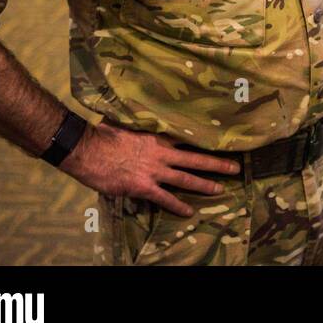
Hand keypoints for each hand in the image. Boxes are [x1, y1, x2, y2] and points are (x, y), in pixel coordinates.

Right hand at [61, 121, 239, 216]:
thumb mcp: (126, 122)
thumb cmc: (104, 134)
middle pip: (195, 159)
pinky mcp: (143, 187)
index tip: (222, 144)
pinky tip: (189, 212)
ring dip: (204, 184)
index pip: (188, 140)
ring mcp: (154, 171)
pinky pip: (164, 198)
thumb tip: (143, 111)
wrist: (87, 150)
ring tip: (221, 189)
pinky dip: (178, 205)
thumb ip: (140, 122)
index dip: (205, 144)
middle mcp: (161, 154)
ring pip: (186, 179)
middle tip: (236, 168)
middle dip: (217, 164)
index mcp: (158, 137)